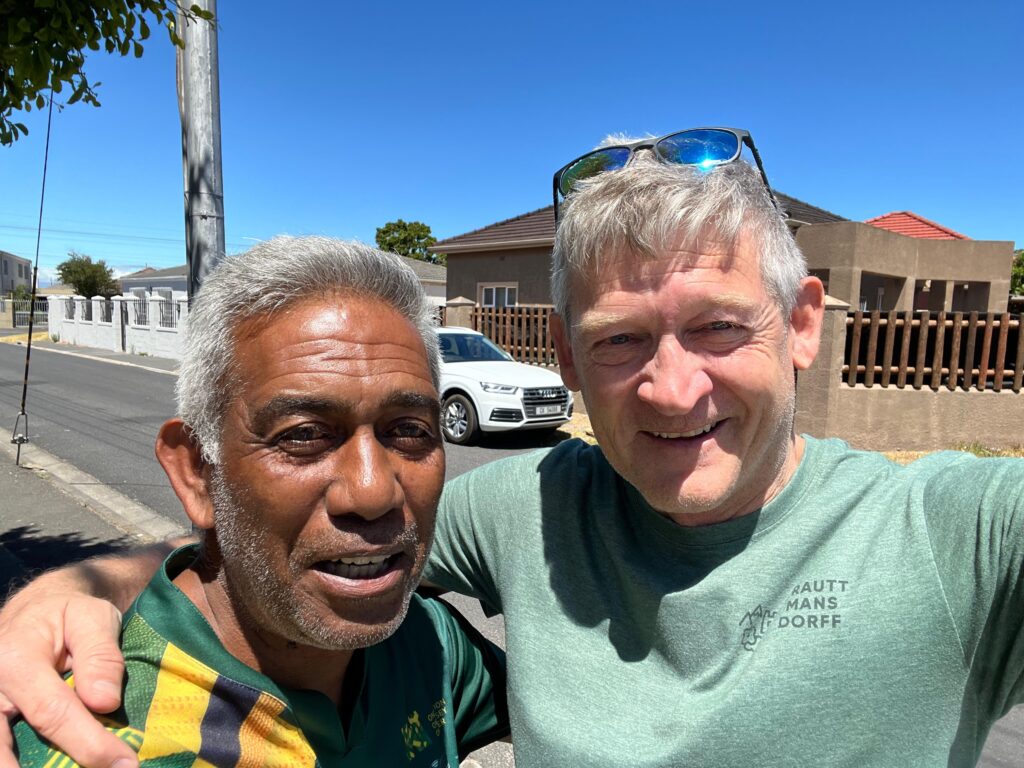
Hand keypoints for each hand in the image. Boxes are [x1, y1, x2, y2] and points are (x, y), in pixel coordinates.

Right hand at [0, 591, 136, 767]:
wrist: (37, 608)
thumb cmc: (69, 613)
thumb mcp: (94, 618)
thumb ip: (101, 657)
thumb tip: (103, 702)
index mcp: (16, 660)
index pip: (53, 713)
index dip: (88, 744)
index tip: (123, 764)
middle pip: (7, 746)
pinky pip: (2, 744)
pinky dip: (18, 760)